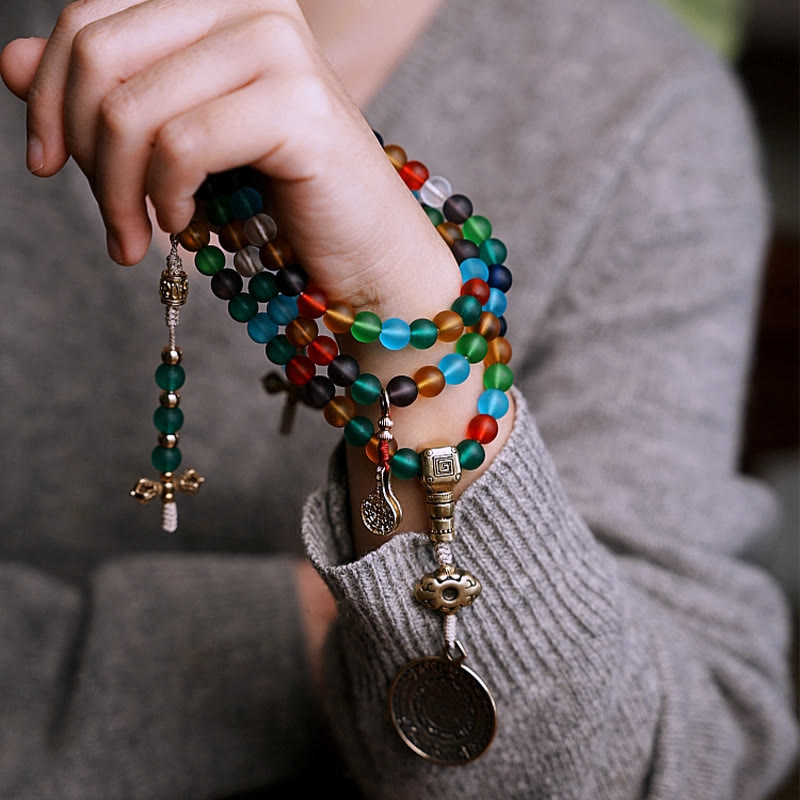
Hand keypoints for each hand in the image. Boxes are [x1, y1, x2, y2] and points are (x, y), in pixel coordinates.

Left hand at [0, 0, 512, 556]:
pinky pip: (182, 144)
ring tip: (137, 236)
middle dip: (84, 151)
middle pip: (102, 56)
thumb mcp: (179, 138)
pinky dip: (165, 196)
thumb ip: (104, 93)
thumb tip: (10, 60)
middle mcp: (253, 2)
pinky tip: (183, 223)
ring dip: (118, 189)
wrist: (368, 254)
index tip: (50, 164)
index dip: (50, 94)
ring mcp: (279, 46)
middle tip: (109, 217)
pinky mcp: (298, 105)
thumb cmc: (281, 199)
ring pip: (133, 107)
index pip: (92, 18)